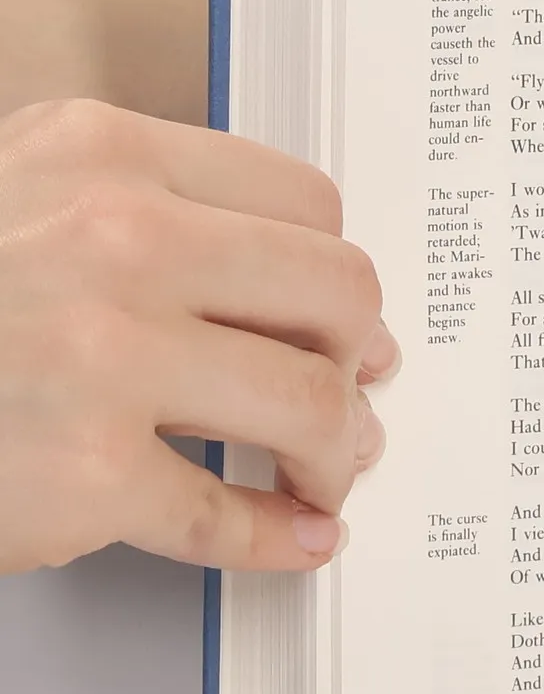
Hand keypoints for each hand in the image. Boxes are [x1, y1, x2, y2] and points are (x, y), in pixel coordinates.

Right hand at [0, 99, 396, 574]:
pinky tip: (297, 537)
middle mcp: (115, 242)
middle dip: (359, 356)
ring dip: (338, 449)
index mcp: (103, 156)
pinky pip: (229, 514)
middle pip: (335, 295)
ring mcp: (102, 360)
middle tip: (357, 392)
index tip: (344, 316)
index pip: (304, 203)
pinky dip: (282, 536)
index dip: (338, 272)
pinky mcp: (86, 476)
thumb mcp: (23, 195)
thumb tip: (295, 288)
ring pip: (309, 404)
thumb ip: (144, 211)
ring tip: (326, 469)